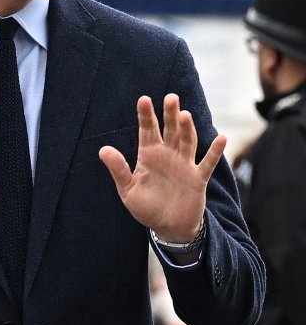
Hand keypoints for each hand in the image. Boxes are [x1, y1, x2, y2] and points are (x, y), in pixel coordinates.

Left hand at [99, 94, 225, 242]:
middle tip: (170, 98)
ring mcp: (184, 164)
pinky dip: (215, 152)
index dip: (146, 116)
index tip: (143, 100)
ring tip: (184, 115)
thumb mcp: (128, 190)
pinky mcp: (198, 178)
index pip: (147, 131)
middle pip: (170, 130)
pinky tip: (221, 138)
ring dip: (187, 129)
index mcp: (149, 155)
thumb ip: (119, 169)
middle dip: (170, 114)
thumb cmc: (147, 207)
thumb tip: (103, 150)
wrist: (168, 227)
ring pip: (187, 142)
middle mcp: (168, 155)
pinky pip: (208, 163)